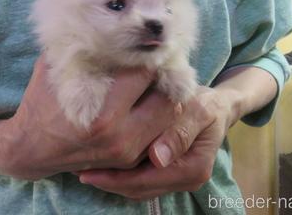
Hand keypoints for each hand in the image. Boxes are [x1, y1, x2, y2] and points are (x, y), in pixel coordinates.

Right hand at [0, 56, 177, 180]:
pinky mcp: (130, 160)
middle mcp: (120, 136)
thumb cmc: (41, 103)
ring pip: (169, 116)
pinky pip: (160, 132)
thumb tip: (100, 15)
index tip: (146, 42)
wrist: (31, 149)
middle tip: (158, 58)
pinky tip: (149, 97)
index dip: (148, 53)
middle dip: (163, 74)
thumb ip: (79, 46)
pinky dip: (160, 113)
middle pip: (165, 96)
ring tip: (155, 77)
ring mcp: (128, 152)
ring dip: (166, 93)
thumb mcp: (54, 70)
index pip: (145, 74)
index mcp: (102, 114)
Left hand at [77, 86, 238, 199]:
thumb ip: (179, 132)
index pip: (147, 180)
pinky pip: (139, 180)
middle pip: (139, 188)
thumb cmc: (205, 104)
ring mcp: (175, 179)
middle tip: (78, 170)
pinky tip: (100, 164)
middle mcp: (185, 180)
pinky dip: (119, 174)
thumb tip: (158, 158)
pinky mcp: (166, 174)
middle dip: (108, 181)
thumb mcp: (197, 110)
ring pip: (136, 188)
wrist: (214, 107)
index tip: (87, 168)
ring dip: (110, 180)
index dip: (116, 177)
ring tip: (83, 168)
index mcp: (193, 169)